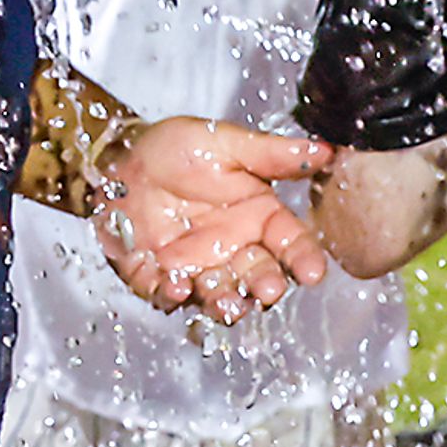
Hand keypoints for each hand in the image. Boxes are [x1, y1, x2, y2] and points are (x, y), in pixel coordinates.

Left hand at [96, 116, 335, 323]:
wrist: (122, 157)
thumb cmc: (177, 149)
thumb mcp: (225, 143)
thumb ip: (271, 154)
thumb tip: (323, 150)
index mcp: (257, 217)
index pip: (290, 241)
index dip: (303, 257)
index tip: (313, 271)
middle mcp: (232, 248)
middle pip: (258, 276)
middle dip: (265, 286)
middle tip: (269, 290)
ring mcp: (197, 267)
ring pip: (219, 294)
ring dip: (224, 302)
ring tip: (228, 302)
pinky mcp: (158, 277)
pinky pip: (168, 293)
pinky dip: (173, 294)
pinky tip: (176, 285)